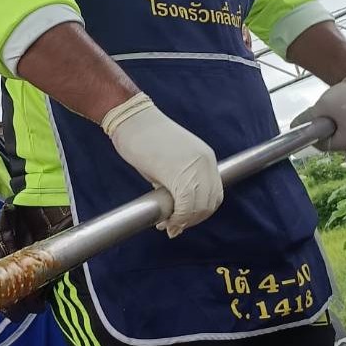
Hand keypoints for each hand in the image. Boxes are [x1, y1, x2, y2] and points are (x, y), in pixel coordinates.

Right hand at [103, 93, 222, 237]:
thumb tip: (175, 208)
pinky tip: (164, 221)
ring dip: (185, 221)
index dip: (200, 212)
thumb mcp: (170, 162)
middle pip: (209, 204)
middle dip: (193, 220)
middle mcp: (205, 163)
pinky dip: (177, 219)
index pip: (213, 195)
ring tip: (167, 225)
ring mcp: (194, 168)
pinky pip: (185, 206)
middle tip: (174, 226)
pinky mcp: (179, 174)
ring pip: (199, 208)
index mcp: (206, 158)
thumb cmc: (145, 138)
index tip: (184, 219)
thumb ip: (177, 182)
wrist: (132, 119)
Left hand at [292, 71, 345, 152]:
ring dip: (324, 124)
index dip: (312, 132)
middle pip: (327, 141)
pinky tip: (332, 112)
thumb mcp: (323, 107)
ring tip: (328, 110)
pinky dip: (331, 123)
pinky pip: (336, 131)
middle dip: (319, 127)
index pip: (322, 145)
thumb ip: (307, 119)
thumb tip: (294, 127)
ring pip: (330, 135)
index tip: (308, 120)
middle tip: (320, 111)